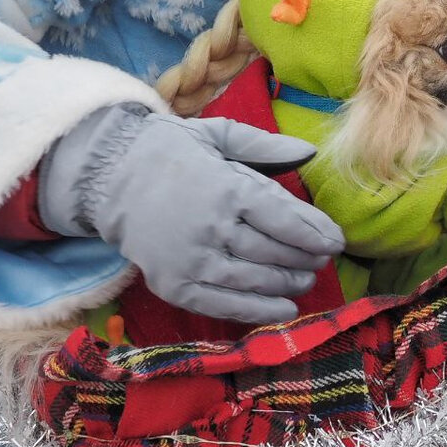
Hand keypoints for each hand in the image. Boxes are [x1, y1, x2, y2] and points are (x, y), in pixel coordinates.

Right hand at [39, 105, 344, 322]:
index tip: (337, 241)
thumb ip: (266, 146)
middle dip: (305, 259)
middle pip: (273, 252)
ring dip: (288, 284)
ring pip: (254, 281)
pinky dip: (258, 311)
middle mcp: (209, 227)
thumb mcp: (219, 135)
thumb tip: (310, 152)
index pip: (283, 218)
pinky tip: (284, 309)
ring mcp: (190, 261)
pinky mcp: (174, 285)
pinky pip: (224, 305)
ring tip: (306, 280)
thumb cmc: (173, 152)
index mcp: (225, 187)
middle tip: (323, 260)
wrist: (109, 177)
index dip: (315, 233)